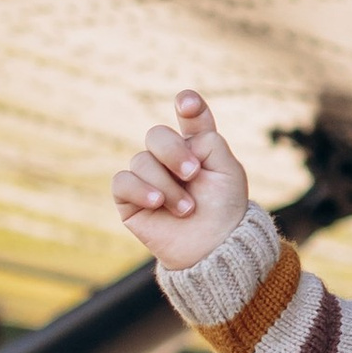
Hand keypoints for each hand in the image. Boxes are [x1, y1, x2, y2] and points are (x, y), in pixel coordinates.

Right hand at [112, 89, 250, 266]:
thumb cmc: (224, 210)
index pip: (190, 118)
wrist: (212, 249)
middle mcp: (169, 158)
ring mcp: (148, 177)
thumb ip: (209, 142)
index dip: (188, 105)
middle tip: (193, 174)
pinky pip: (123, 181)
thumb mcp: (228, 172)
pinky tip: (158, 203)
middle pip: (157, 135)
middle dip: (173, 151)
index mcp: (197, 147)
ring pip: (142, 160)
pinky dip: (141, 189)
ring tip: (187, 209)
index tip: (186, 103)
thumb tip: (182, 137)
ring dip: (167, 184)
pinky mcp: (129, 199)